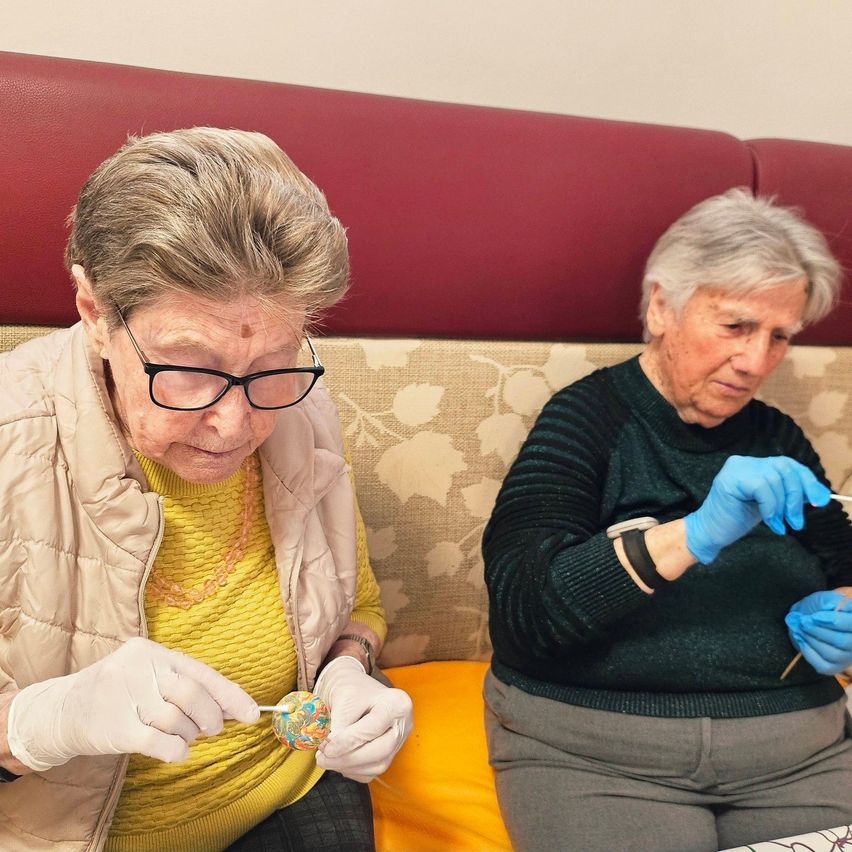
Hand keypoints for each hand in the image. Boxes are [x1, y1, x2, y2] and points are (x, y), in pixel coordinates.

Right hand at [7, 637, 258, 770]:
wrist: (60, 711)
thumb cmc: (118, 693)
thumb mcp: (147, 676)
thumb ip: (185, 685)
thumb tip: (232, 707)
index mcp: (150, 651)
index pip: (200, 672)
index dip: (229, 695)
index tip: (252, 713)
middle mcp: (137, 669)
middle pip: (192, 694)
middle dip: (210, 716)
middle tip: (212, 728)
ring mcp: (123, 697)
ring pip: (177, 720)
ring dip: (189, 735)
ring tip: (183, 736)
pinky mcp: (114, 728)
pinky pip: (160, 743)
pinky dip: (177, 750)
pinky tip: (176, 751)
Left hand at [314, 656, 411, 782]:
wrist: (353, 686)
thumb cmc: (349, 687)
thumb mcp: (342, 697)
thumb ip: (339, 723)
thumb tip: (330, 749)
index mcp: (397, 704)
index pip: (372, 729)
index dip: (347, 742)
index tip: (326, 747)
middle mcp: (403, 724)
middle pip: (380, 751)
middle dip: (348, 758)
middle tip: (322, 758)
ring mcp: (398, 742)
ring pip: (376, 766)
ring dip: (347, 767)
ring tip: (324, 759)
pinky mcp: (389, 755)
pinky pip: (371, 772)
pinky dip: (351, 770)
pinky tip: (337, 759)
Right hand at [683, 455, 829, 563]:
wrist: (709, 533)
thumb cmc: (736, 519)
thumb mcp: (770, 504)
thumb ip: (788, 495)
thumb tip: (820, 494)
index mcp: (753, 465)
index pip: (787, 464)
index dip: (807, 480)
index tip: (819, 501)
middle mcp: (743, 462)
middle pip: (784, 468)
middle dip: (796, 496)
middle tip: (797, 521)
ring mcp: (735, 469)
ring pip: (775, 479)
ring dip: (783, 506)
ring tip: (779, 524)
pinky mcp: (729, 480)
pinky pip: (763, 488)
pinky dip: (771, 507)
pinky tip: (769, 522)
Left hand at [786, 591, 851, 674]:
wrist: (808, 619)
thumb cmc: (819, 608)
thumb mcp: (824, 599)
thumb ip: (830, 602)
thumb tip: (834, 608)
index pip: (851, 624)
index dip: (834, 621)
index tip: (815, 616)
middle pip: (842, 641)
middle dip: (818, 630)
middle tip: (803, 621)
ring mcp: (847, 657)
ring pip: (832, 654)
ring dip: (811, 639)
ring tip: (800, 628)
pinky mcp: (834, 666)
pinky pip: (823, 666)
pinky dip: (809, 652)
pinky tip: (801, 639)